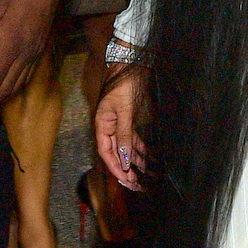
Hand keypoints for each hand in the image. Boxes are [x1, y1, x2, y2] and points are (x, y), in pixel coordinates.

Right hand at [95, 64, 145, 190]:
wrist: (131, 62)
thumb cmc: (124, 84)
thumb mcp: (124, 111)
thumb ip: (124, 135)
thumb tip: (124, 157)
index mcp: (101, 124)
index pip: (106, 152)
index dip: (116, 167)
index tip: (126, 180)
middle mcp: (108, 125)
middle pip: (115, 152)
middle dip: (124, 168)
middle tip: (135, 184)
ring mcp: (118, 122)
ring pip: (124, 147)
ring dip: (133, 160)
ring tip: (142, 176)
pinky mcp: (128, 118)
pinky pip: (132, 138)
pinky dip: (139, 148)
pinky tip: (146, 158)